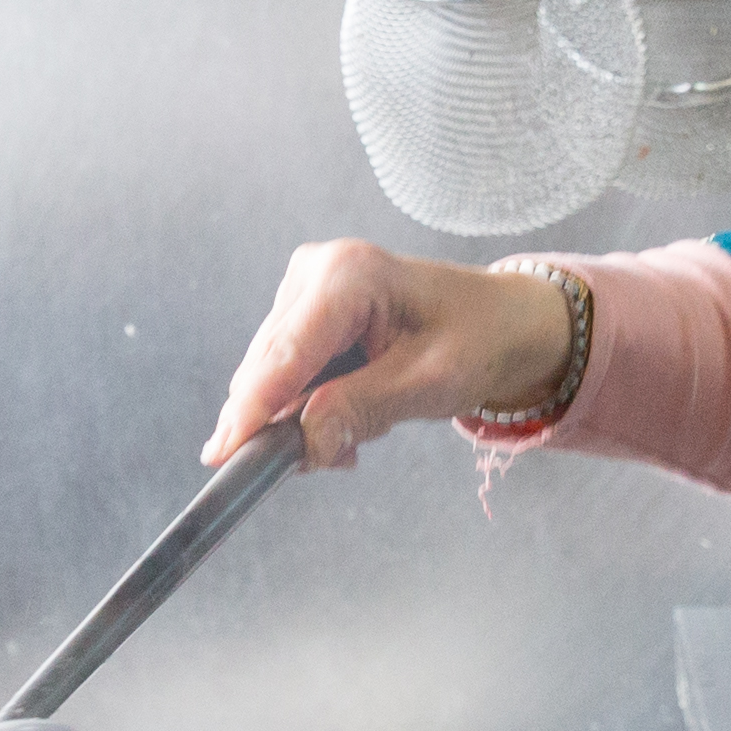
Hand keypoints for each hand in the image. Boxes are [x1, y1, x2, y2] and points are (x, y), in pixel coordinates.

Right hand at [204, 242, 574, 470]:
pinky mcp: (304, 312)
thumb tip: (304, 445)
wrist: (504, 322)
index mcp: (349, 274)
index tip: (225, 456)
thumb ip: (363, 409)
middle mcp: (315, 271)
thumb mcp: (430, 383)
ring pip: (272, 377)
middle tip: (337, 460)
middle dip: (287, 424)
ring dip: (304, 419)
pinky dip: (311, 406)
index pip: (284, 353)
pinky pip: (286, 374)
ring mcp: (305, 289)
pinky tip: (347, 419)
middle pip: (268, 368)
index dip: (251, 409)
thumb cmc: (480, 339)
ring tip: (359, 436)